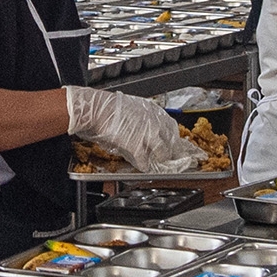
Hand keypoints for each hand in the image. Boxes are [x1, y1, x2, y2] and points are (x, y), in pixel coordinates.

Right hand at [64, 85, 204, 171]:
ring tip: (163, 166)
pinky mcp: (135, 144)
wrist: (96, 109)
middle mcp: (153, 121)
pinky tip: (145, 168)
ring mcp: (145, 133)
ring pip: (162, 151)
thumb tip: (147, 129)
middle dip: (176, 152)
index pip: (171, 127)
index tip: (180, 146)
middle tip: (181, 161)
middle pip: (172, 140)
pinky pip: (145, 159)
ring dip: (162, 160)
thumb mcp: (132, 108)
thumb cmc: (109, 108)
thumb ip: (142, 119)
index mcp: (152, 111)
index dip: (176, 139)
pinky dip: (145, 165)